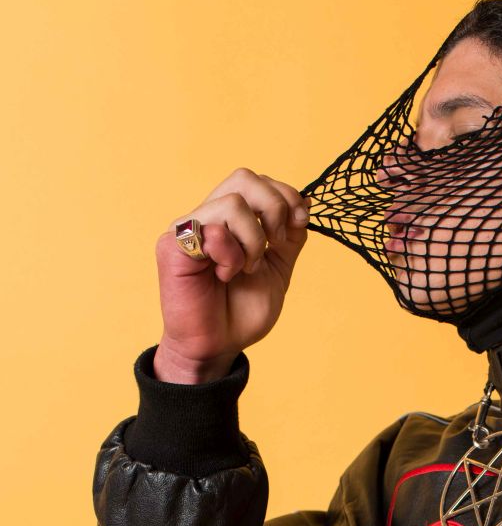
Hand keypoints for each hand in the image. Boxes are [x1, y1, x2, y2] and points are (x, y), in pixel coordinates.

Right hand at [152, 167, 312, 381]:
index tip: (299, 223)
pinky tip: (225, 275)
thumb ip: (289, 238)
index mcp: (231, 220)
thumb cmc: (241, 313)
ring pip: (233, 203)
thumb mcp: (278, 270)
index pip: (257, 182)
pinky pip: (212, 231)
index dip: (285, 196)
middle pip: (244, 178)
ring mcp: (189, 228)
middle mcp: (208, 216)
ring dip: (253, 241)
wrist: (218, 347)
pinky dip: (231, 255)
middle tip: (274, 245)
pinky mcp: (173, 245)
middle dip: (274, 209)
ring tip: (246, 269)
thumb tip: (304, 201)